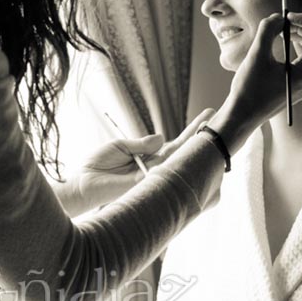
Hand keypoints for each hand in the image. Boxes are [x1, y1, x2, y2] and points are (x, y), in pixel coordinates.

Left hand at [61, 108, 214, 215]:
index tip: (207, 116)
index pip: (175, 143)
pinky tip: (195, 154)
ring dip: (196, 145)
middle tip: (218, 119)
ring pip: (180, 160)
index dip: (191, 131)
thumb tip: (162, 138)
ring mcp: (154, 176)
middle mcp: (156, 167)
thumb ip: (141, 144)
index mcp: (149, 157)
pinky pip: (167, 173)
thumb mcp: (120, 147)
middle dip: (201, 135)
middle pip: (184, 150)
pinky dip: (181, 163)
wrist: (83, 183)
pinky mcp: (147, 184)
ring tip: (213, 129)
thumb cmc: (97, 165)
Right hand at [213, 11, 301, 141]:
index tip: (289, 16)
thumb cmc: (248, 89)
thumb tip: (278, 17)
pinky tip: (285, 41)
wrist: (243, 115)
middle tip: (286, 20)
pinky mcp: (301, 86)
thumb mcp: (256, 55)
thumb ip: (268, 30)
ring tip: (284, 27)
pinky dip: (300, 47)